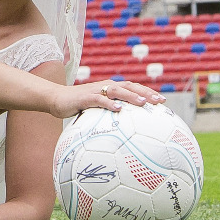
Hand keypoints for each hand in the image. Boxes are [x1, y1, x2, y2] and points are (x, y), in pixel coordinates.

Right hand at [48, 79, 166, 119]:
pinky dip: (109, 104)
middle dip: (145, 92)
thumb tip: (124, 133)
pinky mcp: (85, 97)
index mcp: (111, 88)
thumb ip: (109, 116)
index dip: (147, 92)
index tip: (162, 101)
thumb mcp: (96, 111)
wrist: (56, 99)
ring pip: (117, 90)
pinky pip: (99, 99)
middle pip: (129, 86)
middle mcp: (106, 86)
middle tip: (160, 101)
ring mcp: (96, 90)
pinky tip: (118, 110)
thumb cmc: (77, 106)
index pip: (133, 87)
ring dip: (130, 96)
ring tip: (142, 102)